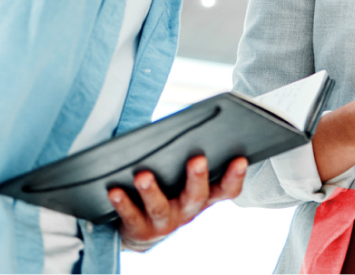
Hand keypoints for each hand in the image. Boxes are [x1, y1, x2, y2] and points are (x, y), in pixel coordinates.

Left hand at [109, 155, 246, 248]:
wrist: (142, 229)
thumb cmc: (168, 189)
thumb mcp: (183, 177)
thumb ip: (188, 155)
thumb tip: (188, 125)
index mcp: (204, 195)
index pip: (227, 189)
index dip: (236, 176)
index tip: (240, 158)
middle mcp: (187, 210)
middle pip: (196, 196)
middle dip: (197, 177)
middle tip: (197, 159)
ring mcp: (165, 222)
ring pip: (160, 207)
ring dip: (152, 191)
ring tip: (143, 175)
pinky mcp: (139, 229)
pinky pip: (131, 216)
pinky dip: (123, 203)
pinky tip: (114, 190)